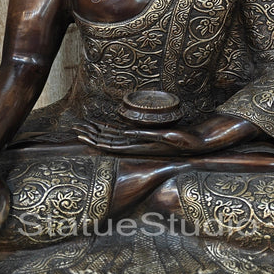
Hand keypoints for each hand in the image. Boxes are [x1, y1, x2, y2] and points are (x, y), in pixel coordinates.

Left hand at [74, 119, 204, 154]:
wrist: (198, 142)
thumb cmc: (185, 140)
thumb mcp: (166, 136)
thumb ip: (147, 136)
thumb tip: (125, 132)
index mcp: (139, 147)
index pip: (112, 145)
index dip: (96, 140)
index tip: (82, 134)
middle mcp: (137, 145)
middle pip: (109, 141)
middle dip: (92, 135)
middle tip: (75, 128)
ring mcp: (141, 141)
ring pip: (115, 136)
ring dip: (100, 132)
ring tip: (86, 126)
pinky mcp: (146, 136)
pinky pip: (125, 132)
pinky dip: (113, 129)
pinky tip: (107, 125)